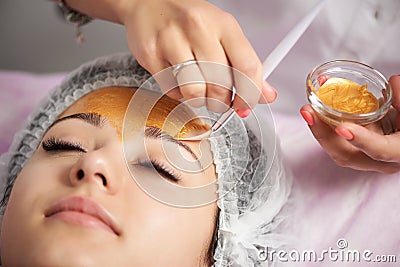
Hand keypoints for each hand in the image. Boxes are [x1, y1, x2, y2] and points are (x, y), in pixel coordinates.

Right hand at [118, 0, 276, 113]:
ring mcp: (172, 41)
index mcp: (223, 24)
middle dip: (222, 102)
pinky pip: (171, 90)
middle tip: (219, 101)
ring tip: (198, 91)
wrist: (149, 4)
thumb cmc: (190, 21)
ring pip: (195, 91)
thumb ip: (245, 64)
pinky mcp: (151, 54)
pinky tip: (178, 80)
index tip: (245, 106)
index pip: (248, 66)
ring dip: (199, 100)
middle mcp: (199, 29)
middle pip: (221, 84)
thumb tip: (266, 95)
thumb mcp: (223, 33)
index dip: (250, 95)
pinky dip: (178, 93)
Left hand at [300, 75, 399, 173]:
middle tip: (309, 112)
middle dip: (323, 133)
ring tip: (308, 110)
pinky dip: (324, 126)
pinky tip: (314, 111)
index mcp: (399, 153)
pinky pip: (335, 142)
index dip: (361, 140)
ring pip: (336, 149)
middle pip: (345, 154)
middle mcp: (380, 161)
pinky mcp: (355, 150)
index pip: (379, 150)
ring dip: (319, 128)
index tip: (342, 128)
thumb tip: (394, 82)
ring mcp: (365, 158)